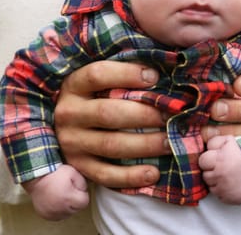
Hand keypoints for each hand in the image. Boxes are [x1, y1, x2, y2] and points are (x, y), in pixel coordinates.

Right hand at [23, 165, 88, 220]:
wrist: (36, 176)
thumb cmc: (53, 173)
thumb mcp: (73, 172)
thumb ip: (83, 183)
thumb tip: (84, 191)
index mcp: (68, 198)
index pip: (84, 202)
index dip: (82, 194)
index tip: (76, 188)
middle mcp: (59, 208)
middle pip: (76, 209)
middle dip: (75, 200)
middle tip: (68, 189)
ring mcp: (51, 213)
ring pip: (67, 214)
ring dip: (67, 206)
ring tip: (61, 194)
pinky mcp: (45, 215)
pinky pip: (57, 215)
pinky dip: (58, 209)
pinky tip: (56, 199)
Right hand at [55, 60, 170, 187]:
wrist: (69, 123)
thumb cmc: (98, 92)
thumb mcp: (103, 77)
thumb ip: (125, 68)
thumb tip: (162, 64)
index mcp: (74, 84)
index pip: (98, 74)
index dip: (127, 74)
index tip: (155, 76)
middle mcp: (69, 112)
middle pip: (108, 113)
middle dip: (144, 115)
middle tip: (171, 115)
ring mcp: (71, 142)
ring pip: (110, 144)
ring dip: (145, 144)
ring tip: (170, 142)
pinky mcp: (78, 166)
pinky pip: (105, 175)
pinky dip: (131, 176)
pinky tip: (154, 172)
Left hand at [199, 135, 240, 203]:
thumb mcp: (229, 140)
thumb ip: (213, 142)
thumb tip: (205, 147)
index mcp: (218, 160)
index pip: (202, 162)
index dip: (208, 160)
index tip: (216, 159)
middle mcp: (220, 176)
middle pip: (205, 176)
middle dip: (212, 171)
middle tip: (223, 168)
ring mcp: (225, 189)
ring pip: (211, 187)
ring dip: (217, 182)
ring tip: (228, 176)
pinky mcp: (231, 199)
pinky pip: (220, 197)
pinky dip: (224, 191)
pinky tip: (232, 184)